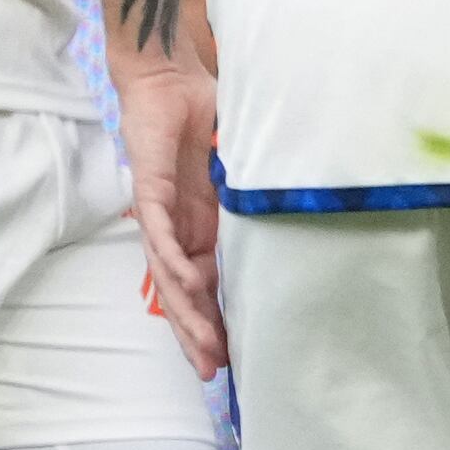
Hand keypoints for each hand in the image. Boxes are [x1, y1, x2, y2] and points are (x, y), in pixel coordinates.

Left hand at [116, 58, 228, 375]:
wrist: (167, 76)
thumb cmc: (203, 113)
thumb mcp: (241, 166)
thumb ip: (254, 193)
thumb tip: (300, 208)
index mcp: (198, 225)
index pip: (205, 282)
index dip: (215, 317)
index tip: (232, 353)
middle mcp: (177, 227)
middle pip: (183, 292)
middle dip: (197, 333)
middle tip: (213, 372)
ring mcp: (161, 211)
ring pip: (168, 275)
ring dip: (185, 311)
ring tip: (203, 345)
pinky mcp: (148, 190)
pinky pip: (160, 234)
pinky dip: (172, 261)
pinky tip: (187, 286)